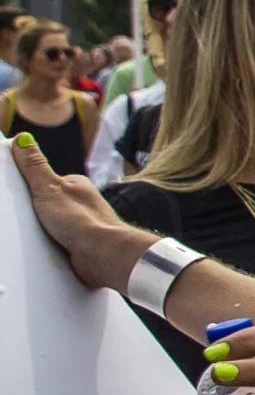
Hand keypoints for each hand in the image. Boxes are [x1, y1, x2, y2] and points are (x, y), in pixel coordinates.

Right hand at [12, 134, 154, 293]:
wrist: (102, 254)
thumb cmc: (82, 219)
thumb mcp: (49, 187)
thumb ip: (35, 165)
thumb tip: (23, 139)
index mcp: (75, 184)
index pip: (43, 180)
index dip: (26, 186)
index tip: (12, 191)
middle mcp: (79, 203)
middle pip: (44, 203)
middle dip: (30, 210)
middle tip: (19, 215)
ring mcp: (79, 224)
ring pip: (48, 224)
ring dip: (38, 229)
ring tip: (29, 232)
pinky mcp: (77, 244)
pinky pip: (55, 241)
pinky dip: (47, 243)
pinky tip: (41, 245)